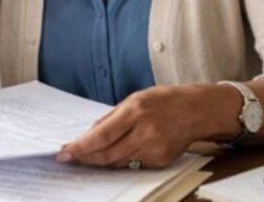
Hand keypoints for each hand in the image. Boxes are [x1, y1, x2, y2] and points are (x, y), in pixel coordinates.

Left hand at [58, 84, 230, 168]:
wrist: (199, 111)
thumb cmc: (166, 100)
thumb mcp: (135, 98)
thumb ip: (112, 117)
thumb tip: (89, 134)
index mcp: (136, 111)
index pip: (101, 136)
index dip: (80, 147)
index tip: (64, 153)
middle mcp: (145, 132)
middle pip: (107, 154)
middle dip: (85, 158)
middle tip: (70, 159)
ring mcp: (154, 149)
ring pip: (117, 163)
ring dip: (99, 161)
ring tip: (85, 158)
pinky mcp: (161, 161)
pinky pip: (133, 165)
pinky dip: (119, 161)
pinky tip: (111, 155)